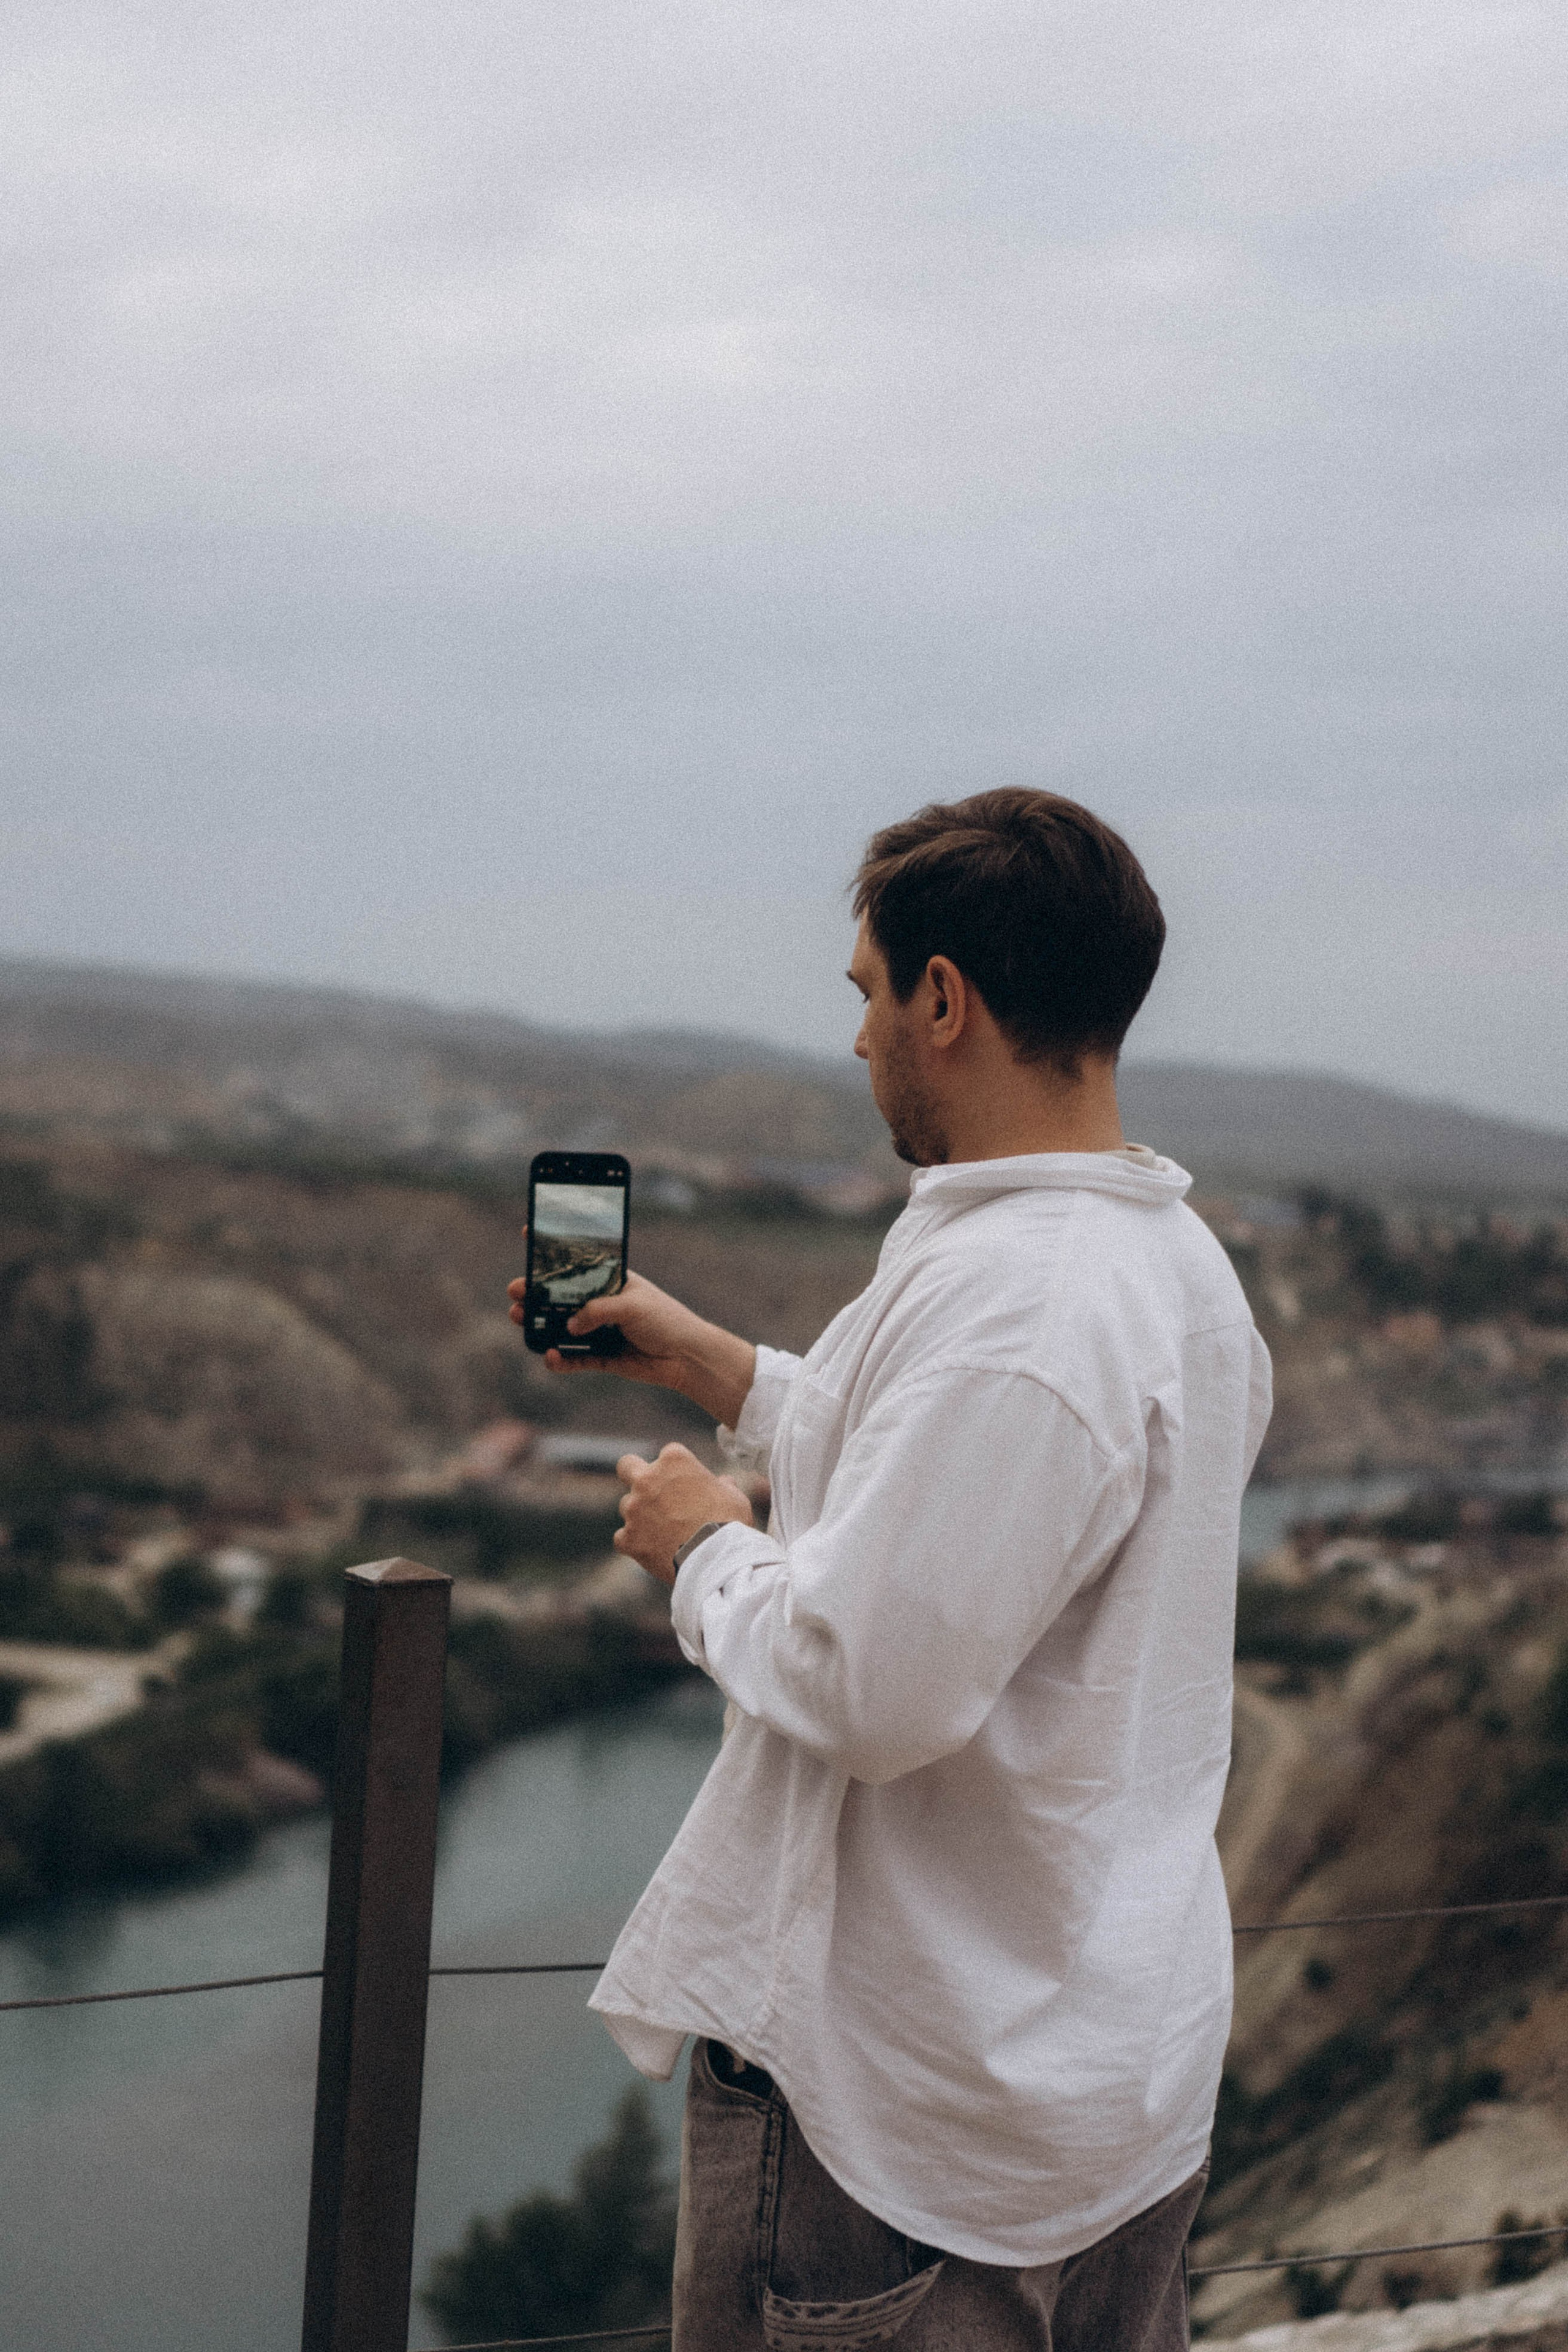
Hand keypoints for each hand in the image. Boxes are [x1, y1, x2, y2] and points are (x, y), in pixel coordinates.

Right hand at [507, 1237, 756, 1424]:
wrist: (687, 1356)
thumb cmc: (667, 1320)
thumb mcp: (633, 1305)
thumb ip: (599, 1310)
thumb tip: (570, 1324)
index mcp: (611, 1281)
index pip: (579, 1260)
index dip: (555, 1248)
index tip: (528, 1232)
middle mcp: (601, 1304)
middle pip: (561, 1296)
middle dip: (535, 1293)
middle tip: (515, 1291)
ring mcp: (599, 1330)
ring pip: (561, 1327)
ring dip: (539, 1324)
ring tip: (520, 1319)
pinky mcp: (602, 1357)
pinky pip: (575, 1359)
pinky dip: (561, 1360)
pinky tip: (550, 1357)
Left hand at [614, 1443, 753, 1586]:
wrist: (715, 1559)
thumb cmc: (729, 1523)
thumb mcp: (733, 1497)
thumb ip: (722, 1486)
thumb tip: (724, 1483)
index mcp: (674, 1460)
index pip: (668, 1455)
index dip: (677, 1470)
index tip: (686, 1484)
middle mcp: (647, 1479)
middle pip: (627, 1466)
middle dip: (635, 1475)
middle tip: (650, 1492)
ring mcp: (633, 1509)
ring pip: (626, 1506)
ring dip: (639, 1515)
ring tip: (663, 1533)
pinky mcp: (627, 1537)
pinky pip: (623, 1537)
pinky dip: (634, 1542)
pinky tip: (653, 1550)